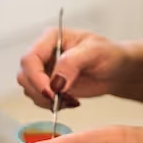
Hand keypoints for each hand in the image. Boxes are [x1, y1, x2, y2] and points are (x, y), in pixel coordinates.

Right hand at [17, 28, 131, 108]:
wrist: (118, 70)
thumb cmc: (110, 54)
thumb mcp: (95, 52)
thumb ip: (73, 62)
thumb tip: (55, 81)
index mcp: (52, 38)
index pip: (30, 58)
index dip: (36, 78)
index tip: (51, 92)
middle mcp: (44, 52)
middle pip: (25, 75)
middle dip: (41, 91)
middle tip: (60, 98)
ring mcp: (45, 70)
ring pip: (29, 89)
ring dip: (47, 100)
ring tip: (70, 98)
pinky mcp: (49, 85)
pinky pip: (39, 99)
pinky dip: (52, 105)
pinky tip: (70, 100)